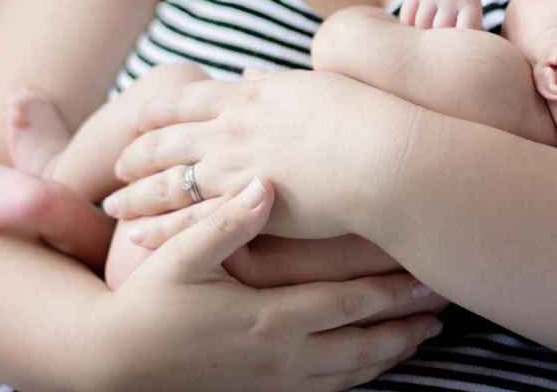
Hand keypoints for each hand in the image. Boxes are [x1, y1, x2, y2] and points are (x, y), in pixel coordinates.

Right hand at [86, 176, 442, 390]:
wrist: (112, 366)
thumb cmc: (144, 307)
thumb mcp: (179, 259)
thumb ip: (225, 222)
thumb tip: (266, 186)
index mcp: (268, 319)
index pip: (348, 306)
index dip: (392, 293)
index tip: (428, 277)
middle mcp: (281, 356)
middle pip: (362, 343)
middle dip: (406, 324)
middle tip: (445, 307)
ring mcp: (274, 381)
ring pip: (351, 372)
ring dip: (392, 353)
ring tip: (425, 334)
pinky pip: (327, 391)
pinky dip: (360, 377)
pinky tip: (374, 364)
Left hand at [106, 71, 417, 239]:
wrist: (383, 156)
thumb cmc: (364, 115)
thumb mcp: (314, 84)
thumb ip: (274, 81)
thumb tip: (249, 70)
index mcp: (250, 95)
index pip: (185, 100)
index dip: (156, 112)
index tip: (138, 123)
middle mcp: (231, 128)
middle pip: (166, 140)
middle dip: (137, 155)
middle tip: (116, 168)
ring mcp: (234, 168)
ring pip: (167, 181)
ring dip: (136, 194)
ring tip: (113, 206)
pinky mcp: (244, 207)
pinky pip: (187, 221)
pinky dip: (158, 229)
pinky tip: (137, 239)